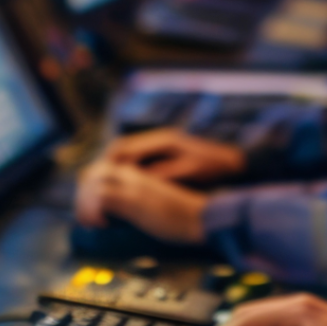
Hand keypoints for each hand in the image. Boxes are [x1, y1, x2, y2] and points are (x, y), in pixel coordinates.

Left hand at [75, 160, 207, 243]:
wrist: (200, 215)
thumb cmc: (183, 211)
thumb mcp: (158, 197)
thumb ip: (140, 195)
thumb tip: (122, 208)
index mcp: (142, 173)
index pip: (105, 167)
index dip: (92, 182)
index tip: (89, 201)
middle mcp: (135, 175)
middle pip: (95, 172)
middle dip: (83, 192)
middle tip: (82, 212)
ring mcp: (134, 186)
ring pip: (95, 184)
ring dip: (85, 202)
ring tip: (87, 220)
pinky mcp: (134, 200)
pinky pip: (102, 198)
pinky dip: (94, 211)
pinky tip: (99, 224)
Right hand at [105, 130, 246, 184]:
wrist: (233, 161)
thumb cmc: (213, 166)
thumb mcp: (188, 171)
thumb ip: (162, 173)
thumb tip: (135, 179)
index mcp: (163, 141)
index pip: (124, 148)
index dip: (108, 163)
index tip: (97, 179)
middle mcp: (159, 139)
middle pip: (121, 147)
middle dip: (105, 164)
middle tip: (93, 184)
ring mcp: (162, 144)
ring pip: (127, 152)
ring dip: (114, 166)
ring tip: (102, 186)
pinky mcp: (165, 152)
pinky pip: (138, 158)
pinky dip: (127, 168)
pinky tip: (123, 184)